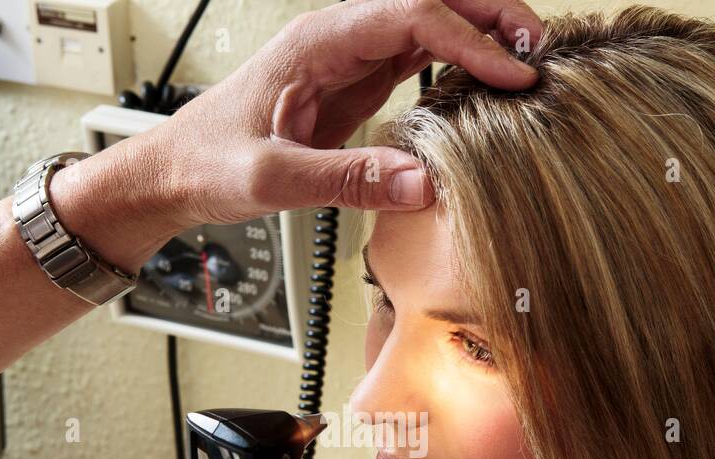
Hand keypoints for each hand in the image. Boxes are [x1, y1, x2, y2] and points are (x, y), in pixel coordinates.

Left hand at [164, 0, 543, 226]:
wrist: (176, 173)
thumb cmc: (208, 164)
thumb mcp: (272, 181)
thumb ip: (345, 181)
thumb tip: (423, 184)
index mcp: (316, 42)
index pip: (410, 14)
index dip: (469, 38)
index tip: (511, 75)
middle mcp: (337, 38)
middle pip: (429, 0)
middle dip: (489, 14)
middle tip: (538, 50)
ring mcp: (349, 58)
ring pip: (429, 24)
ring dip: (480, 34)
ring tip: (527, 63)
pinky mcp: (355, 84)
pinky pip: (418, 57)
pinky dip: (459, 63)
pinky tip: (486, 85)